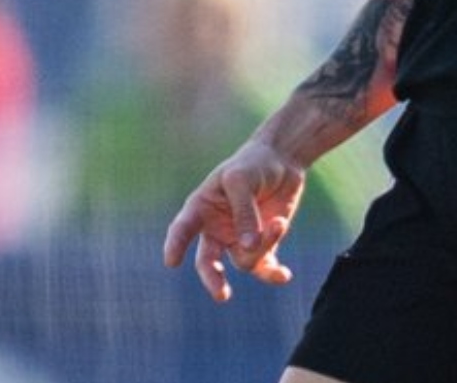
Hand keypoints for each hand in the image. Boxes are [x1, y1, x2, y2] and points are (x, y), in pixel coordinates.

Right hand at [162, 137, 305, 302]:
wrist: (282, 162)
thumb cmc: (253, 165)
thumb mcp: (242, 180)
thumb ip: (243, 212)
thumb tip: (248, 246)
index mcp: (201, 208)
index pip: (183, 229)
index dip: (175, 245)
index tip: (171, 262)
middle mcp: (216, 229)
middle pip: (207, 261)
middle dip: (213, 278)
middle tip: (222, 295)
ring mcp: (238, 240)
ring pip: (245, 260)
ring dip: (264, 246)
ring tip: (278, 223)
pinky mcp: (261, 246)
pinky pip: (264, 268)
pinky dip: (273, 273)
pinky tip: (284, 275)